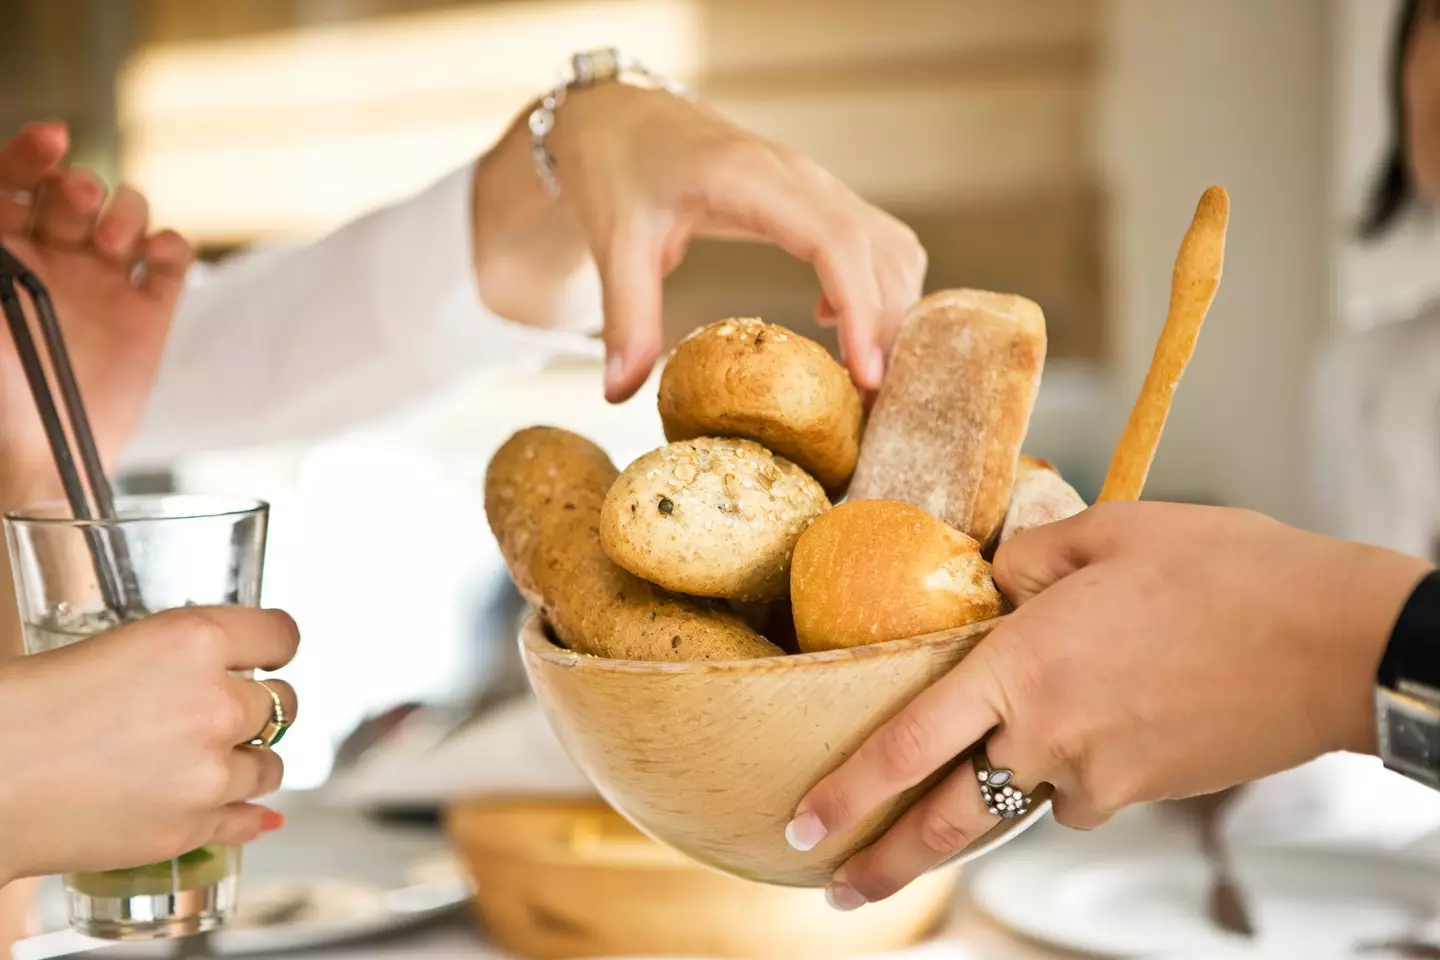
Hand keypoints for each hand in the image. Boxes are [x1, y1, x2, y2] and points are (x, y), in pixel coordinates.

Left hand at [0, 121, 191, 493]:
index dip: (31, 154)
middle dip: (80, 188)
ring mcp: (102, 284)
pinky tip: (151, 258)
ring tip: (114, 245)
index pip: (15, 179)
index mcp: (2, 251)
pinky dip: (167, 246)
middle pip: (75, 191)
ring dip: (125, 215)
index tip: (50, 140)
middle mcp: (52, 259)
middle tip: (79, 205)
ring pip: (126, 215)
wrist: (37, 453)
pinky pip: (169, 260)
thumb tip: (3, 188)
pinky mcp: (147, 313)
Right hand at [0, 606, 299, 884]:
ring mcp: (208, 772)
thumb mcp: (116, 647)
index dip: (275, 647)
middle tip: (223, 712)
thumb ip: (181, 657)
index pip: (282, 635)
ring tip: (209, 760)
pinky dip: (245, 813)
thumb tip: (231, 669)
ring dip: (249, 761)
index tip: (271, 655)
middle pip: (282, 703)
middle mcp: (215, 704)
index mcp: (194, 641)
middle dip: (256, 706)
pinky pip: (247, 818)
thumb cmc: (25, 707)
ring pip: (271, 765)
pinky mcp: (189, 826)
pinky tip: (249, 810)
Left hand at [473, 84, 926, 401]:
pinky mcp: (817, 197)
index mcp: (753, 179)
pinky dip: (878, 289)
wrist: (620, 116)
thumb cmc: (616, 170)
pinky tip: (833, 325)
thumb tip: (618, 395)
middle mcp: (800, 176)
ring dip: (892, 311)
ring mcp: (815, 185)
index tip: (866, 377)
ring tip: (866, 378)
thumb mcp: (614, 242)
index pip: (837, 241)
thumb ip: (625, 316)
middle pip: (879, 250)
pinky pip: (874, 242)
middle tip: (873, 403)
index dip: (862, 310)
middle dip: (888, 328)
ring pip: (889, 246)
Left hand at [788, 503, 1431, 909]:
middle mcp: (1047, 734)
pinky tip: (1102, 725)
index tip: (801, 823)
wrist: (1336, 641)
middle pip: (944, 819)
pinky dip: (1068, 772)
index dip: (846, 791)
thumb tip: (994, 581)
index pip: (906, 742)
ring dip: (979, 810)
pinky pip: (1078, 794)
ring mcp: (1097, 775)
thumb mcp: (1110, 532)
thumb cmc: (1224, 571)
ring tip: (948, 818)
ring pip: (1017, 800)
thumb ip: (1029, 560)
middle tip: (837, 889)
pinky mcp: (1143, 795)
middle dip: (882, 864)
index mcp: (1022, 664)